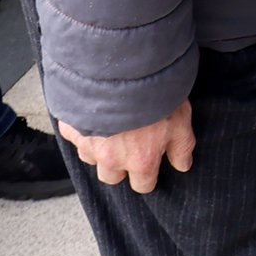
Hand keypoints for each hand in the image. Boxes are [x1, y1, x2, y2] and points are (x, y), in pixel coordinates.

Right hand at [56, 103, 195, 193]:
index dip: (147, 176)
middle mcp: (112, 159)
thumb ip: (182, 147)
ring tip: (109, 127)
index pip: (142, 186)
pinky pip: (73, 136)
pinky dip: (81, 128)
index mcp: (140, 160)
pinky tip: (91, 114)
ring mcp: (89, 144)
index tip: (148, 162)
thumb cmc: (154, 94)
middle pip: (112, 177)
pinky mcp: (72, 128)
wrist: (123, 70)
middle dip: (119, 166)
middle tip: (127, 144)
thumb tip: (183, 164)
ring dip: (99, 148)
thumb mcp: (180, 120)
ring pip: (90, 159)